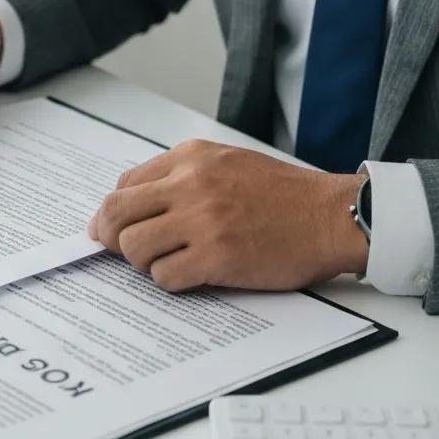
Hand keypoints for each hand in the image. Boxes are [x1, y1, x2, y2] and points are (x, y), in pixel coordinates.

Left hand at [87, 140, 368, 291]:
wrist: (329, 216)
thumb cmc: (285, 194)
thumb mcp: (228, 162)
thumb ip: (184, 175)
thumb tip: (138, 202)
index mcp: (191, 157)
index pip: (126, 184)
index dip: (115, 211)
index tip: (115, 227)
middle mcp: (190, 183)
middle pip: (116, 212)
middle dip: (109, 236)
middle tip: (119, 251)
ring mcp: (202, 220)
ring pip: (133, 247)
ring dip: (142, 262)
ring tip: (166, 263)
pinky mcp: (216, 256)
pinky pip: (164, 275)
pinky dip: (169, 280)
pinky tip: (190, 275)